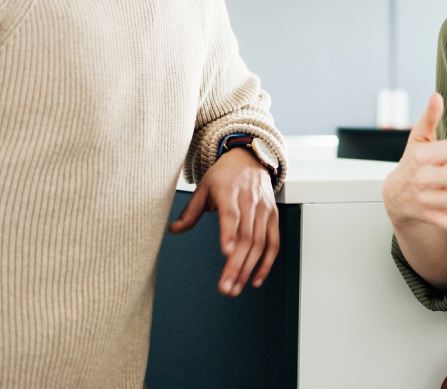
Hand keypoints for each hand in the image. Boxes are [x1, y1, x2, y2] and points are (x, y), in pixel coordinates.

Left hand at [168, 147, 277, 295]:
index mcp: (230, 191)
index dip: (229, 233)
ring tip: (235, 287)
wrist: (250, 159)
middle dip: (236, 265)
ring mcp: (264, 210)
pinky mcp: (273, 217)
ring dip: (248, 269)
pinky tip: (256, 279)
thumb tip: (173, 230)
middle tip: (226, 287)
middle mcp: (250, 201)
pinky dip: (267, 263)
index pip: (231, 214)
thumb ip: (190, 211)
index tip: (226, 252)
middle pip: (246, 236)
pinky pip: (273, 243)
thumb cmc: (225, 175)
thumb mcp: (203, 187)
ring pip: (259, 244)